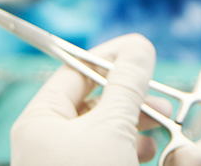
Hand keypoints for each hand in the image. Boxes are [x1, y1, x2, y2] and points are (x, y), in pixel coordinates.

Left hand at [11, 34, 161, 165]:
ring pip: (102, 126)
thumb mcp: (112, 128)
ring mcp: (60, 160)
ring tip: (161, 123)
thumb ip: (127, 84)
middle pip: (93, 98)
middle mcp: (45, 138)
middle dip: (131, 95)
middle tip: (159, 95)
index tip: (143, 50)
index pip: (76, 69)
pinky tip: (146, 149)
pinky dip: (127, 145)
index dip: (112, 57)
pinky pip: (103, 151)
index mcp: (39, 120)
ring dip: (135, 121)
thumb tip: (139, 46)